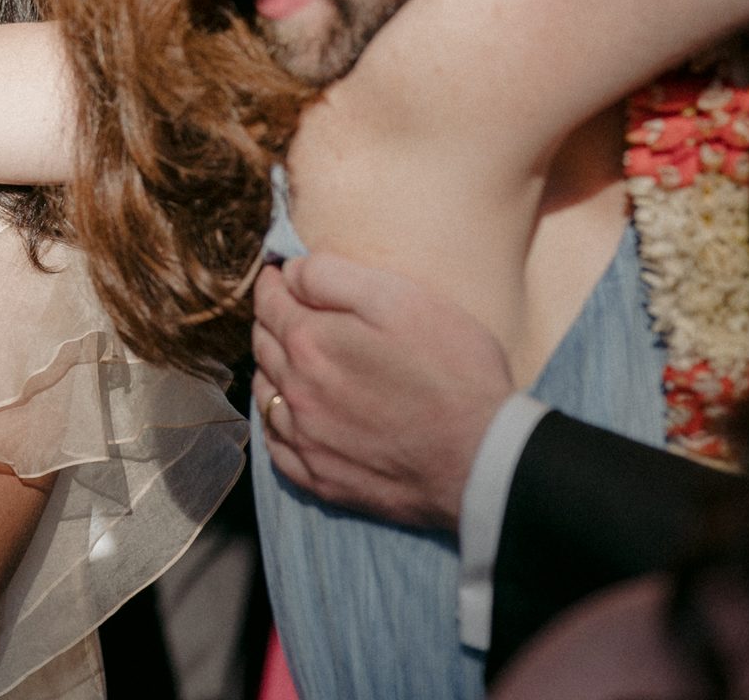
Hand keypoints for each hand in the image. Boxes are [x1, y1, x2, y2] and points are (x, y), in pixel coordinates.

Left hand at [251, 254, 513, 530]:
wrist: (484, 459)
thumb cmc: (453, 372)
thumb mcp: (400, 300)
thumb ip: (333, 277)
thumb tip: (291, 270)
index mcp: (310, 343)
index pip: (270, 301)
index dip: (273, 282)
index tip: (278, 273)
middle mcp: (296, 391)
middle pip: (263, 344)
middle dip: (272, 320)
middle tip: (286, 309)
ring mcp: (305, 439)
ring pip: (265, 392)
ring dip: (271, 369)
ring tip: (289, 358)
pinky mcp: (320, 477)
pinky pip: (277, 445)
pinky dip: (277, 422)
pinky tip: (293, 414)